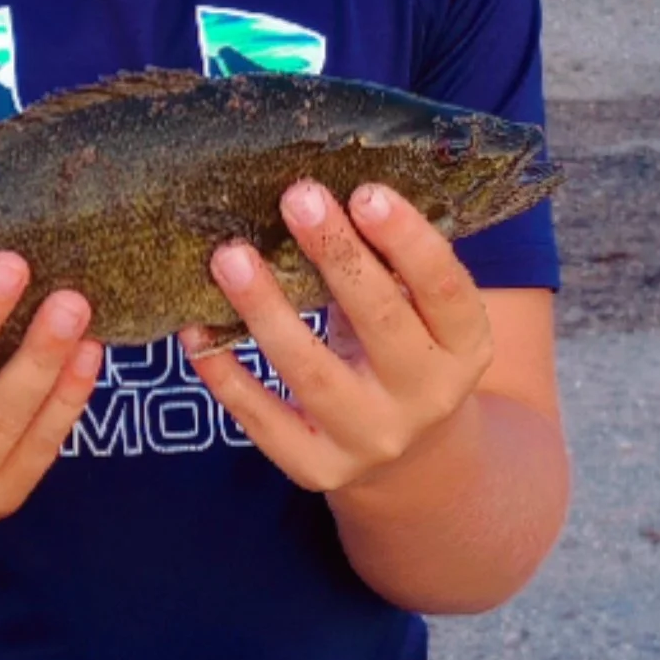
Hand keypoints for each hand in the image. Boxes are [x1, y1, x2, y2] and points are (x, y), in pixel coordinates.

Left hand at [180, 180, 493, 496]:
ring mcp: (371, 439)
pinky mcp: (317, 467)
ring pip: (313, 373)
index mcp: (464, 348)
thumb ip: (389, 266)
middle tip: (297, 198)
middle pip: (381, 323)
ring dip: (267, 310)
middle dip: (337, 257)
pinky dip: (226, 375)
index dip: (409, 240)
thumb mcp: (420, 315)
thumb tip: (321, 191)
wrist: (410, 461)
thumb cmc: (403, 352)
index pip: (445, 290)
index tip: (366, 193)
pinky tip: (196, 328)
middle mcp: (426, 397)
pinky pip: (263, 419)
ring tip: (230, 257)